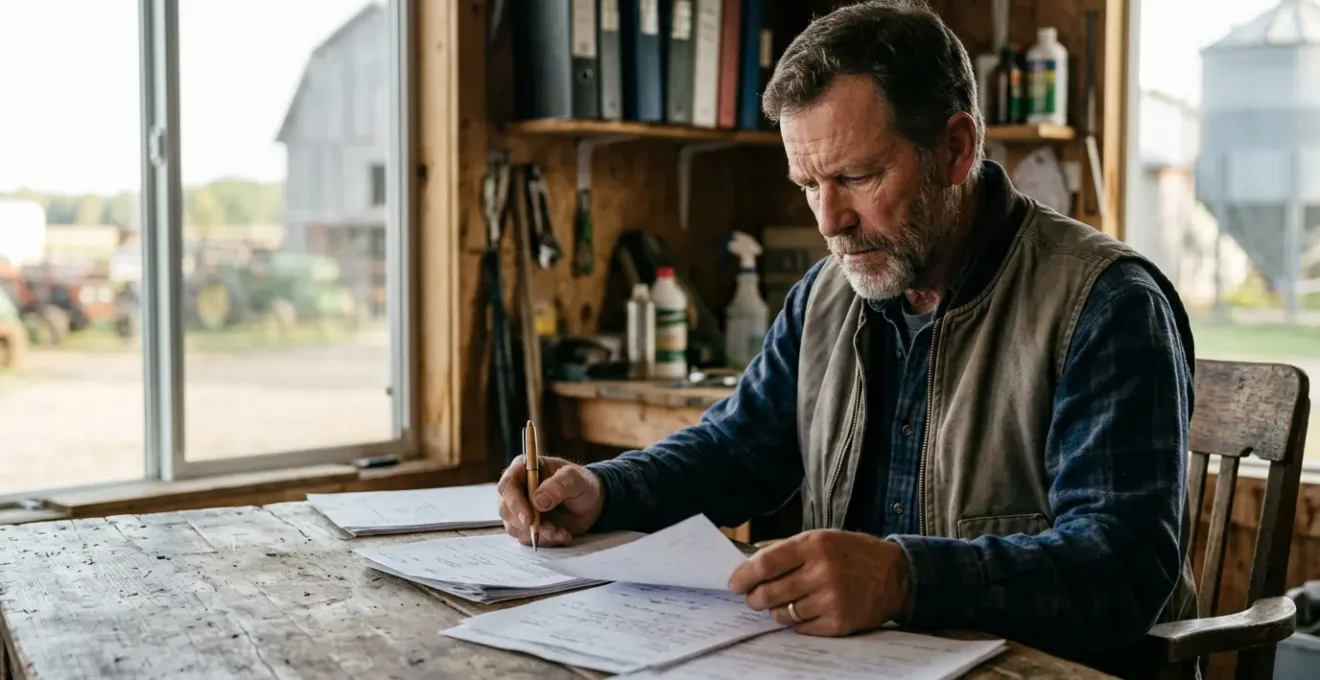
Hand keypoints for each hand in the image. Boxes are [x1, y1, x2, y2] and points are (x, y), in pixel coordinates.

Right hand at [496, 455, 604, 546]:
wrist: (589, 504)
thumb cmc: (581, 484)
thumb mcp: (575, 479)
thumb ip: (558, 485)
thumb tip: (537, 500)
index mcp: (524, 469)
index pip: (507, 485)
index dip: (513, 502)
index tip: (528, 517)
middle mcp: (516, 489)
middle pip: (505, 509)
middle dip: (524, 522)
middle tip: (546, 529)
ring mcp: (519, 509)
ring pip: (514, 527)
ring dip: (538, 533)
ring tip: (560, 530)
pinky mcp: (525, 526)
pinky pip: (526, 538)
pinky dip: (545, 539)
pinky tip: (562, 533)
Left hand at [728, 529, 910, 635]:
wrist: (895, 575)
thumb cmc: (852, 553)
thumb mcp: (821, 538)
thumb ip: (786, 549)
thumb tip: (748, 563)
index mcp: (814, 545)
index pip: (766, 563)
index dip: (745, 576)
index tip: (735, 583)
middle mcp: (822, 572)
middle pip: (770, 592)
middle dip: (755, 598)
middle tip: (753, 598)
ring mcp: (832, 600)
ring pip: (783, 614)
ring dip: (776, 611)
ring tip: (781, 604)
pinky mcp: (839, 623)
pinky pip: (801, 628)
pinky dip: (796, 622)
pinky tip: (803, 612)